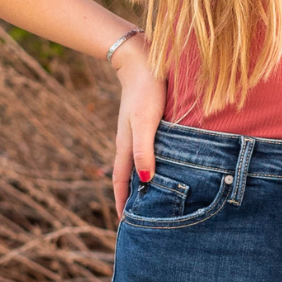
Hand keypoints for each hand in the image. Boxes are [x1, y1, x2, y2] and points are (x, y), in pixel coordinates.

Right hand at [111, 35, 166, 218]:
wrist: (142, 59)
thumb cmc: (146, 90)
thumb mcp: (146, 122)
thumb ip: (145, 150)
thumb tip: (145, 181)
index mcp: (126, 145)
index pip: (121, 180)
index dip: (122, 201)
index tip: (124, 222)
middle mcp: (130, 141)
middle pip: (128, 175)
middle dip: (131, 196)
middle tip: (139, 217)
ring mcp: (137, 131)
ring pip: (138, 163)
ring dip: (141, 181)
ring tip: (150, 197)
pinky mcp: (146, 121)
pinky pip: (147, 150)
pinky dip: (150, 163)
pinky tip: (161, 164)